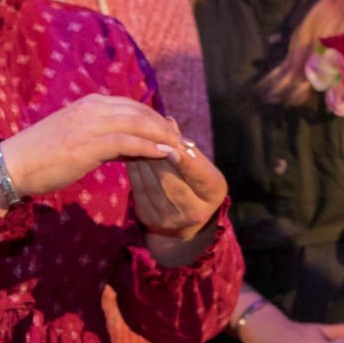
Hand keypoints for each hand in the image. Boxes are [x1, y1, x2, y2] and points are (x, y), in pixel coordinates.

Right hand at [0, 94, 181, 199]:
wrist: (12, 165)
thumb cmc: (42, 156)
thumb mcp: (77, 139)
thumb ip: (104, 137)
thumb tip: (131, 145)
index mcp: (90, 104)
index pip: (132, 106)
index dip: (155, 118)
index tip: (171, 131)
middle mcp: (93, 108)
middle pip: (140, 111)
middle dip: (164, 125)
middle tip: (182, 140)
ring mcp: (90, 124)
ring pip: (138, 124)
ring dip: (162, 135)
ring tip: (180, 148)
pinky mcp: (88, 144)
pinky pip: (128, 142)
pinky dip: (149, 147)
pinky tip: (163, 154)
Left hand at [129, 140, 228, 265]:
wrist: (184, 220)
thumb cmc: (195, 182)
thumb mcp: (200, 165)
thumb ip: (185, 146)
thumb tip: (168, 122)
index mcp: (214, 192)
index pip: (200, 176)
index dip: (186, 163)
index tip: (172, 148)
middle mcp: (195, 211)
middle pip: (172, 181)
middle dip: (157, 156)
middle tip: (144, 134)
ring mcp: (170, 219)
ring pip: (151, 184)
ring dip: (141, 160)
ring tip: (134, 140)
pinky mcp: (149, 218)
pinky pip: (138, 189)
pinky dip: (133, 169)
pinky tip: (129, 154)